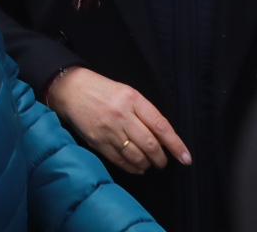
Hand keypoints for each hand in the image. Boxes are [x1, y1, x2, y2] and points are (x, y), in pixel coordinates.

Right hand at [46, 67, 189, 175]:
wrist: (70, 89)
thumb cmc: (102, 90)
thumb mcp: (126, 92)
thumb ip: (144, 112)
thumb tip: (162, 136)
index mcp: (133, 99)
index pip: (161, 126)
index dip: (176, 145)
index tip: (185, 158)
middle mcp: (122, 115)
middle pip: (150, 145)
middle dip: (161, 159)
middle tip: (163, 162)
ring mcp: (109, 130)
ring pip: (136, 156)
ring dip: (147, 164)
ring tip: (149, 164)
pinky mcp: (98, 142)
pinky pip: (120, 161)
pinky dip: (132, 168)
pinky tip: (137, 167)